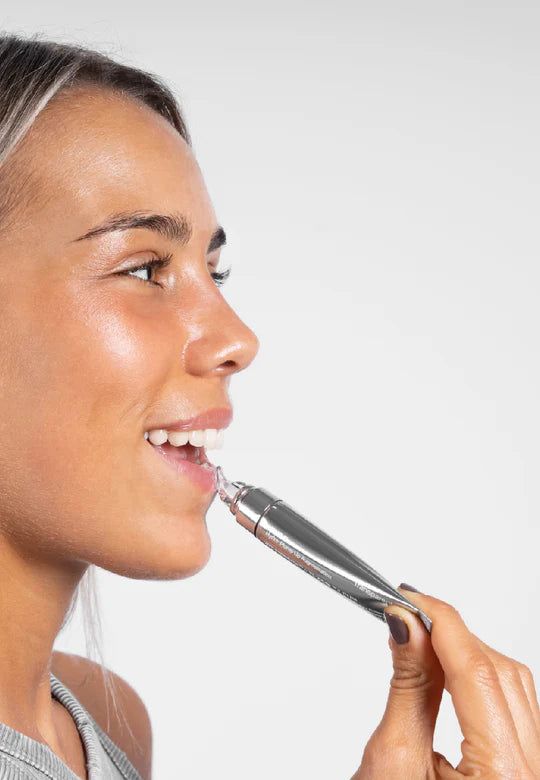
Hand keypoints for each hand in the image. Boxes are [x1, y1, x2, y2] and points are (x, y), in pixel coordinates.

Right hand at [351, 586, 539, 778]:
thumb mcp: (394, 761)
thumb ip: (408, 685)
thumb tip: (406, 625)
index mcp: (505, 778)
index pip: (477, 671)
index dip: (442, 622)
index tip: (410, 597)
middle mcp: (534, 773)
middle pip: (500, 673)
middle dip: (450, 635)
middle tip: (406, 614)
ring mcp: (536, 769)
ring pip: (513, 683)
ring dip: (465, 653)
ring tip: (421, 641)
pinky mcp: (529, 764)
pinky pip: (515, 704)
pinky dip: (479, 678)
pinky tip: (447, 669)